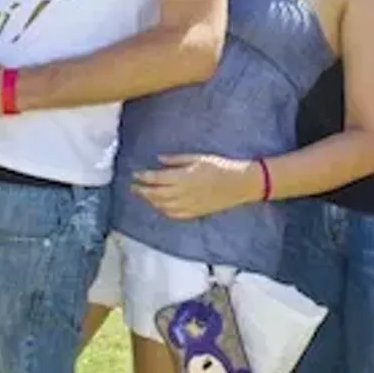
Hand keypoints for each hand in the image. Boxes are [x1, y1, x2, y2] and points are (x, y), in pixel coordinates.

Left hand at [132, 154, 263, 219]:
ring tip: (145, 196)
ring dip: (151, 201)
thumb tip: (159, 160)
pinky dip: (164, 211)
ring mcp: (188, 204)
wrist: (239, 184)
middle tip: (134, 187)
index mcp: (183, 177)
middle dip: (142, 191)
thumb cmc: (220, 166)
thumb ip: (176, 160)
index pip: (156, 178)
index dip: (143, 177)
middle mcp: (182, 193)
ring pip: (163, 205)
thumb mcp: (198, 157)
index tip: (135, 174)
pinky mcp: (195, 212)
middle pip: (155, 194)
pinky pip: (174, 214)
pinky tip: (160, 206)